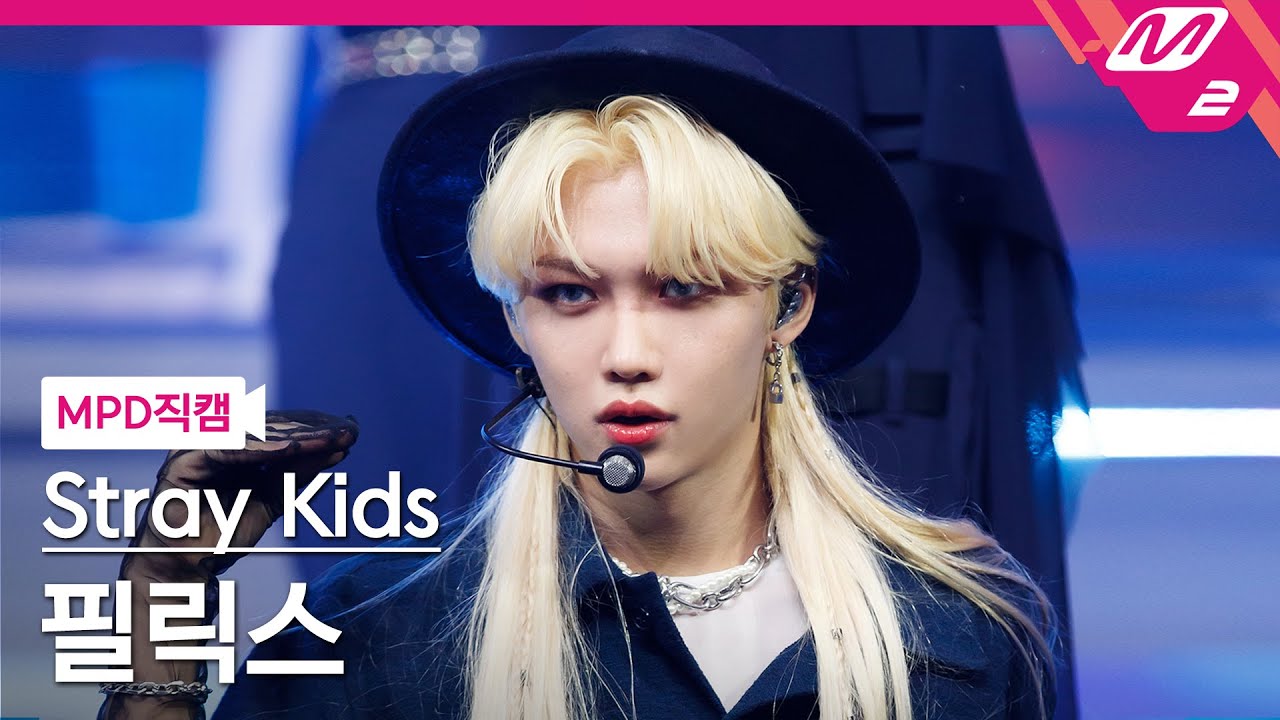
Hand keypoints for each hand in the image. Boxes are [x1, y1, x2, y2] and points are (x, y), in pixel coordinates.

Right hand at [124, 410, 358, 582]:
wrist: (186, 567)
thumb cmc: (225, 532)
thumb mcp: (274, 498)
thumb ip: (300, 473)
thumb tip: (340, 449)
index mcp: (237, 445)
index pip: (283, 428)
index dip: (318, 428)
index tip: (352, 429)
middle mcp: (217, 439)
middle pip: (272, 427)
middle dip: (313, 429)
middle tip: (348, 431)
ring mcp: (198, 445)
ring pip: (254, 434)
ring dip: (294, 436)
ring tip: (329, 439)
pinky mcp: (183, 460)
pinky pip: (227, 449)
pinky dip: (260, 449)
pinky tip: (290, 450)